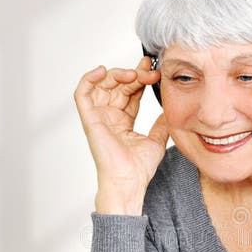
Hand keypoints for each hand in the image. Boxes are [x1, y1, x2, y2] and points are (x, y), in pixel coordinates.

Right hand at [74, 56, 169, 213]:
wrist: (129, 181)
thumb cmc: (138, 169)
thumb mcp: (157, 140)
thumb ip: (161, 124)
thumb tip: (169, 110)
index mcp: (123, 121)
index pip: (130, 92)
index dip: (140, 78)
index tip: (153, 70)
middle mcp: (110, 117)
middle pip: (118, 86)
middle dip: (133, 74)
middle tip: (148, 72)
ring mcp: (98, 117)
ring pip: (101, 85)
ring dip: (116, 74)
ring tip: (132, 74)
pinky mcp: (89, 119)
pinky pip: (82, 94)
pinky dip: (89, 79)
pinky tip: (103, 71)